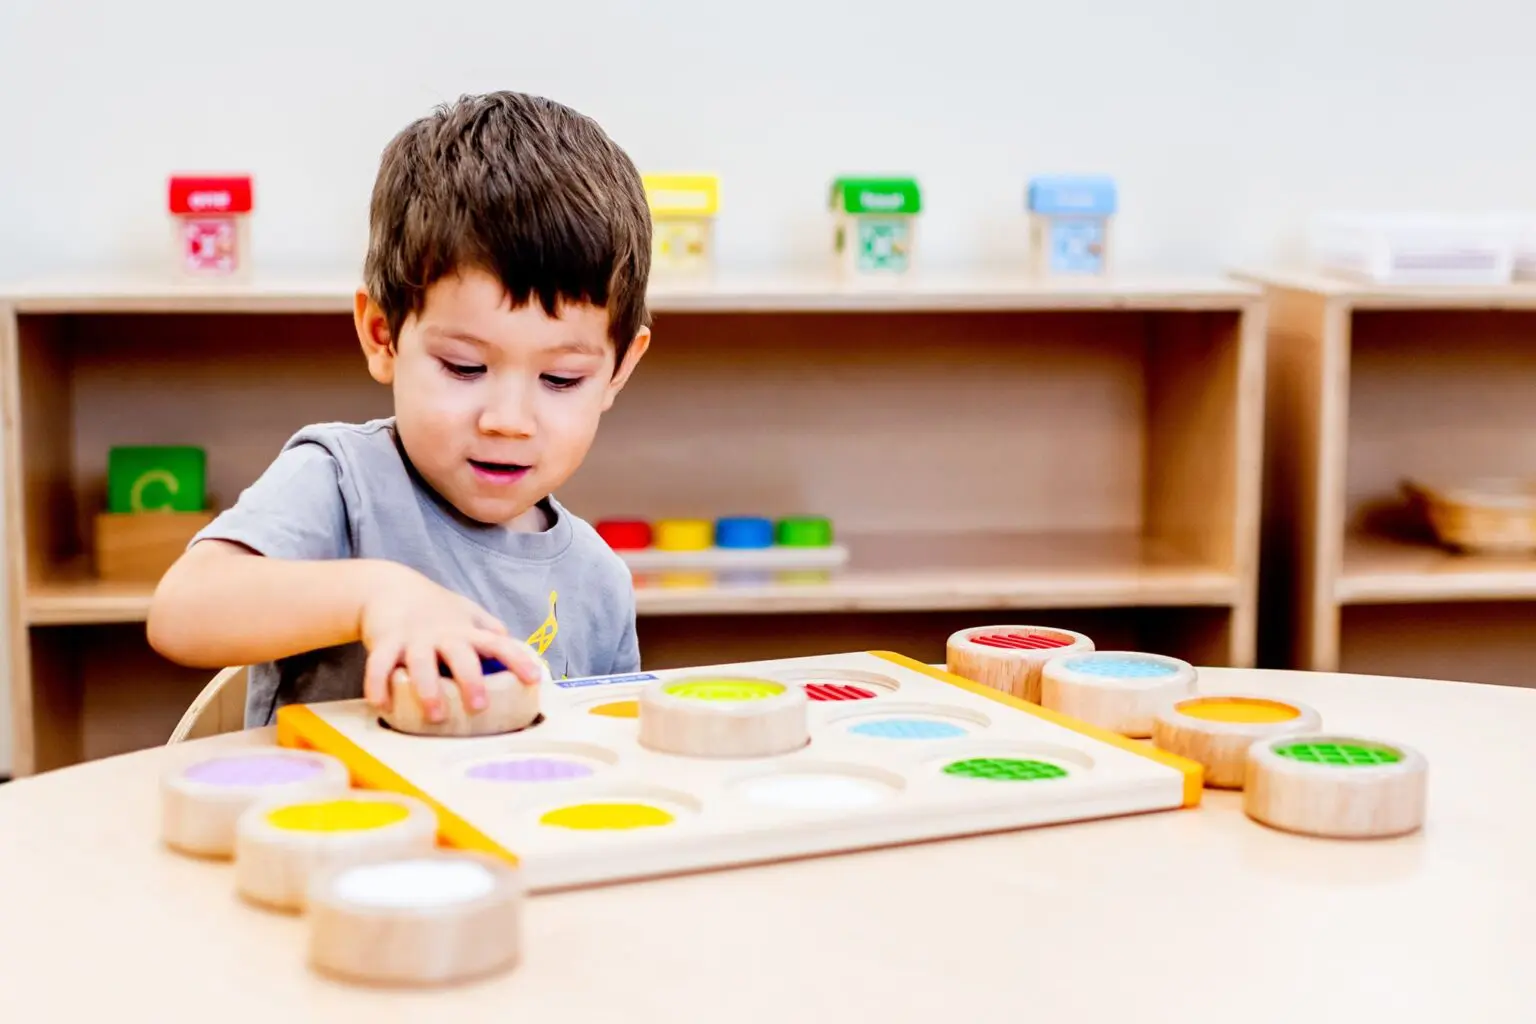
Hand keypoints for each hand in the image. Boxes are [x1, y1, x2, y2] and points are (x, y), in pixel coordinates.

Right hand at [358, 565, 546, 721]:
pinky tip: (383, 706)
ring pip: (420, 663)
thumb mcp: (466, 613)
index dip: (517, 660)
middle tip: (479, 706)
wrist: (388, 587)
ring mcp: (412, 638)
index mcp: (465, 631)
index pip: (497, 644)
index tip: (534, 679)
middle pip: (460, 656)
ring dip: (428, 689)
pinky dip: (377, 685)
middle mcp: (442, 634)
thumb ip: (488, 629)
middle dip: (470, 680)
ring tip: (435, 716)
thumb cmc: (434, 608)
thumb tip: (513, 646)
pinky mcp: (385, 641)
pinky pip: (379, 664)